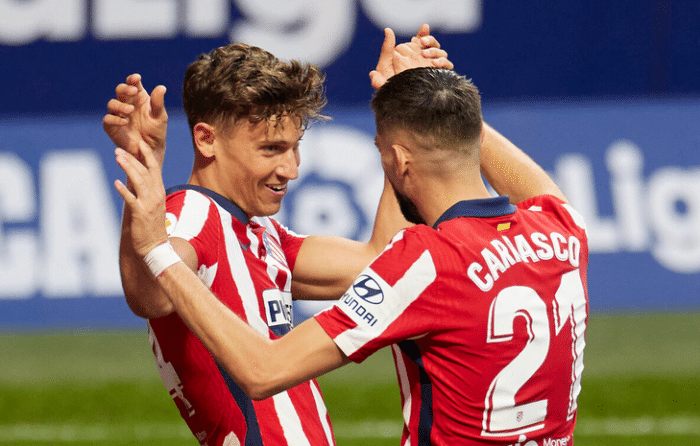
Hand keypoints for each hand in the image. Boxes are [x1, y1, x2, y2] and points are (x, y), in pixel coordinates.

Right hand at [103, 73, 167, 165]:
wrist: (151, 150)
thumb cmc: (156, 131)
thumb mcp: (160, 117)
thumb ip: (158, 103)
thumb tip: (161, 87)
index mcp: (138, 98)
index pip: (133, 84)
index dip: (133, 79)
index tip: (137, 78)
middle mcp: (126, 103)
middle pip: (120, 90)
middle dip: (125, 88)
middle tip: (134, 91)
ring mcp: (117, 114)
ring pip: (112, 103)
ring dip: (120, 105)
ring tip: (130, 110)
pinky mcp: (111, 126)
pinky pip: (108, 119)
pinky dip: (115, 119)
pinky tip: (125, 121)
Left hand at [114, 141, 168, 256]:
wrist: (156, 247)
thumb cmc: (152, 228)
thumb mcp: (151, 206)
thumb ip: (144, 193)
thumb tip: (132, 181)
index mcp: (159, 192)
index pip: (155, 169)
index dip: (147, 155)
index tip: (140, 143)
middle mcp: (156, 195)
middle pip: (144, 172)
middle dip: (132, 158)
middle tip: (118, 150)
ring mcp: (149, 204)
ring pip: (139, 181)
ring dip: (128, 167)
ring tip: (117, 157)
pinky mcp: (140, 214)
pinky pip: (131, 199)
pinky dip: (124, 190)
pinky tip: (116, 182)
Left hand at [369, 24, 453, 88]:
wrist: (398, 107)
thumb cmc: (389, 87)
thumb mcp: (385, 67)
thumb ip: (387, 49)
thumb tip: (388, 30)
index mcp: (414, 56)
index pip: (423, 41)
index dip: (424, 35)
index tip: (419, 36)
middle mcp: (426, 61)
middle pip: (434, 45)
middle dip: (430, 41)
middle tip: (422, 43)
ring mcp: (434, 70)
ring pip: (442, 54)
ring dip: (435, 51)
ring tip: (426, 55)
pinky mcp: (441, 78)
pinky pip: (447, 66)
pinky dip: (444, 62)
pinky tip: (436, 64)